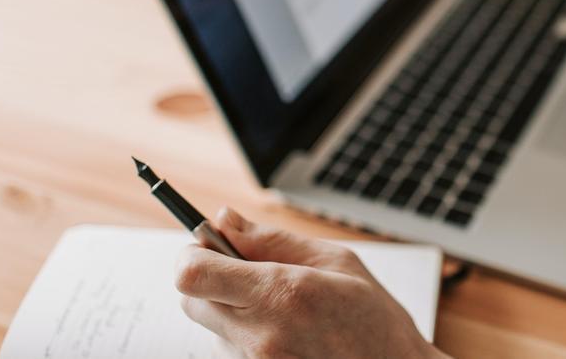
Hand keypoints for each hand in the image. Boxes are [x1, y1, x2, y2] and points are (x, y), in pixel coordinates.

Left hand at [175, 208, 446, 358]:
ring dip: (231, 309)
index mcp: (281, 293)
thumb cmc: (374, 320)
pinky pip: (230, 349)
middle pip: (191, 299)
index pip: (193, 273)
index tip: (209, 243)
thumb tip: (225, 219)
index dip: (193, 252)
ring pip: (211, 325)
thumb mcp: (336, 262)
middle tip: (247, 270)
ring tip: (283, 309)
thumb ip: (273, 240)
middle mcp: (259, 334)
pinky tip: (286, 333)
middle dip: (209, 277)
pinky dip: (246, 335)